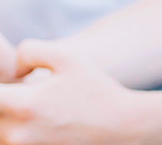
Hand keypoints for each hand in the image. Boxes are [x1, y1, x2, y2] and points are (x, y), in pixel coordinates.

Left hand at [0, 40, 140, 144]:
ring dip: (7, 119)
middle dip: (4, 101)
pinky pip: (11, 141)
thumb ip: (29, 51)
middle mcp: (17, 133)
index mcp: (24, 104)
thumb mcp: (68, 58)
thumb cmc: (96, 91)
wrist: (123, 127)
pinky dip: (18, 132)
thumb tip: (11, 69)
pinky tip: (40, 123)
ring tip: (33, 109)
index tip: (9, 83)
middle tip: (22, 92)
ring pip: (0, 131)